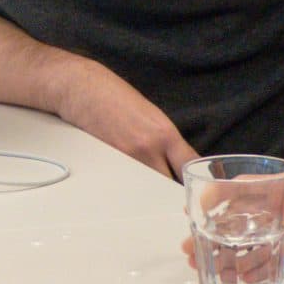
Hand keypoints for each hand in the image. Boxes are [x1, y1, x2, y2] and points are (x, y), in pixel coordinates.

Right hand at [55, 62, 197, 176]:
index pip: (191, 165)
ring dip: (153, 188)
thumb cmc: (114, 96)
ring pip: (150, 186)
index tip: (201, 187)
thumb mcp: (150, 115)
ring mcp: (129, 158)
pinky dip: (133, 183)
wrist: (81, 88)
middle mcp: (150, 148)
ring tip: (152, 187)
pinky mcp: (111, 162)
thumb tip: (178, 162)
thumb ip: (165, 140)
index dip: (199, 180)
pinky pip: (129, 181)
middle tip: (177, 195)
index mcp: (165, 133)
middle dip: (175, 190)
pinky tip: (130, 177)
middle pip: (172, 184)